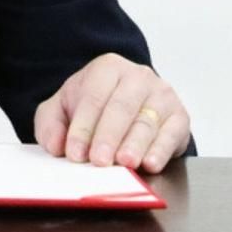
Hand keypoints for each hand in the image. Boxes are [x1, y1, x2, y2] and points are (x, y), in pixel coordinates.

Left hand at [33, 53, 189, 172]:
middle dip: (109, 136)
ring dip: (135, 144)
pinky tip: (150, 163)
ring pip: (147, 121)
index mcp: (107, 68)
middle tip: (99, 160)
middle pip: (122, 107)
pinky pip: (172, 133)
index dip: (83, 127)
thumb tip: (55, 145)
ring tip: (125, 163)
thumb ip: (51, 124)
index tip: (75, 153)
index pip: (93, 97)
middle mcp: (138, 76)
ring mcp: (162, 95)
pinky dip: (161, 150)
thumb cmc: (95, 107)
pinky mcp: (180, 116)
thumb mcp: (63, 108)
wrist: (129, 105)